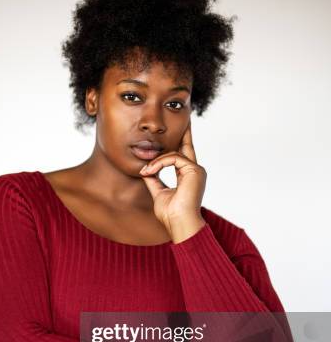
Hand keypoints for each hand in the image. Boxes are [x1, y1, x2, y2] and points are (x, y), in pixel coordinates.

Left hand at [139, 117, 206, 239]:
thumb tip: (145, 169)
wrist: (178, 223)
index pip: (183, 154)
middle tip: (182, 118)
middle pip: (186, 146)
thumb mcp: (158, 192)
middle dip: (183, 131)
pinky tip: (150, 171)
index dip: (179, 141)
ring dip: (156, 161)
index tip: (176, 130)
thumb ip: (154, 179)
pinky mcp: (195, 171)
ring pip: (174, 154)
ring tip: (145, 171)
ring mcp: (197, 170)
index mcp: (188, 175)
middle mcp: (195, 171)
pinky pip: (174, 158)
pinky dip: (160, 163)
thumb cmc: (170, 214)